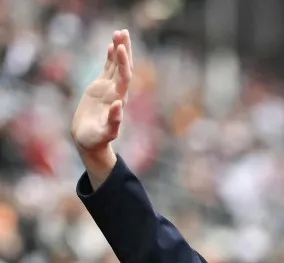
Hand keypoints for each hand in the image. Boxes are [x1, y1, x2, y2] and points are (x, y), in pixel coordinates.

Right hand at [71, 30, 132, 181]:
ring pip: (116, 66)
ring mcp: (109, 89)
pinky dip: (110, 58)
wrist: (89, 141)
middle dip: (124, 50)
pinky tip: (111, 46)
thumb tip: (119, 105)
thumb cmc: (97, 140)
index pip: (124, 77)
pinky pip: (107, 70)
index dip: (123, 63)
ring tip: (119, 33)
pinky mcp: (100, 88)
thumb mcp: (105, 133)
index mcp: (118, 100)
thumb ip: (114, 122)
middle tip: (124, 32)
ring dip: (118, 50)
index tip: (120, 47)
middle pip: (123, 68)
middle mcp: (116, 92)